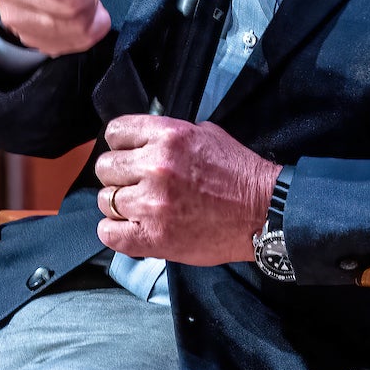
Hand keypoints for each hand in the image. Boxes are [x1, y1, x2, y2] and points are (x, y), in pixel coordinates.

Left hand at [94, 115, 280, 264]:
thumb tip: (141, 142)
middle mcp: (156, 167)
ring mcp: (152, 204)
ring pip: (106, 200)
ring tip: (143, 208)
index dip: (121, 145)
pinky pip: (108, 233)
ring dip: (121, 205)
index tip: (129, 155)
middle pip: (105, 168)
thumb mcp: (206, 134)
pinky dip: (117, 232)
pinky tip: (134, 228)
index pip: (115, 133)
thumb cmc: (239, 175)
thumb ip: (168, 136)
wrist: (264, 212)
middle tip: (139, 184)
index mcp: (169, 136)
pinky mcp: (153, 237)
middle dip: (120, 175)